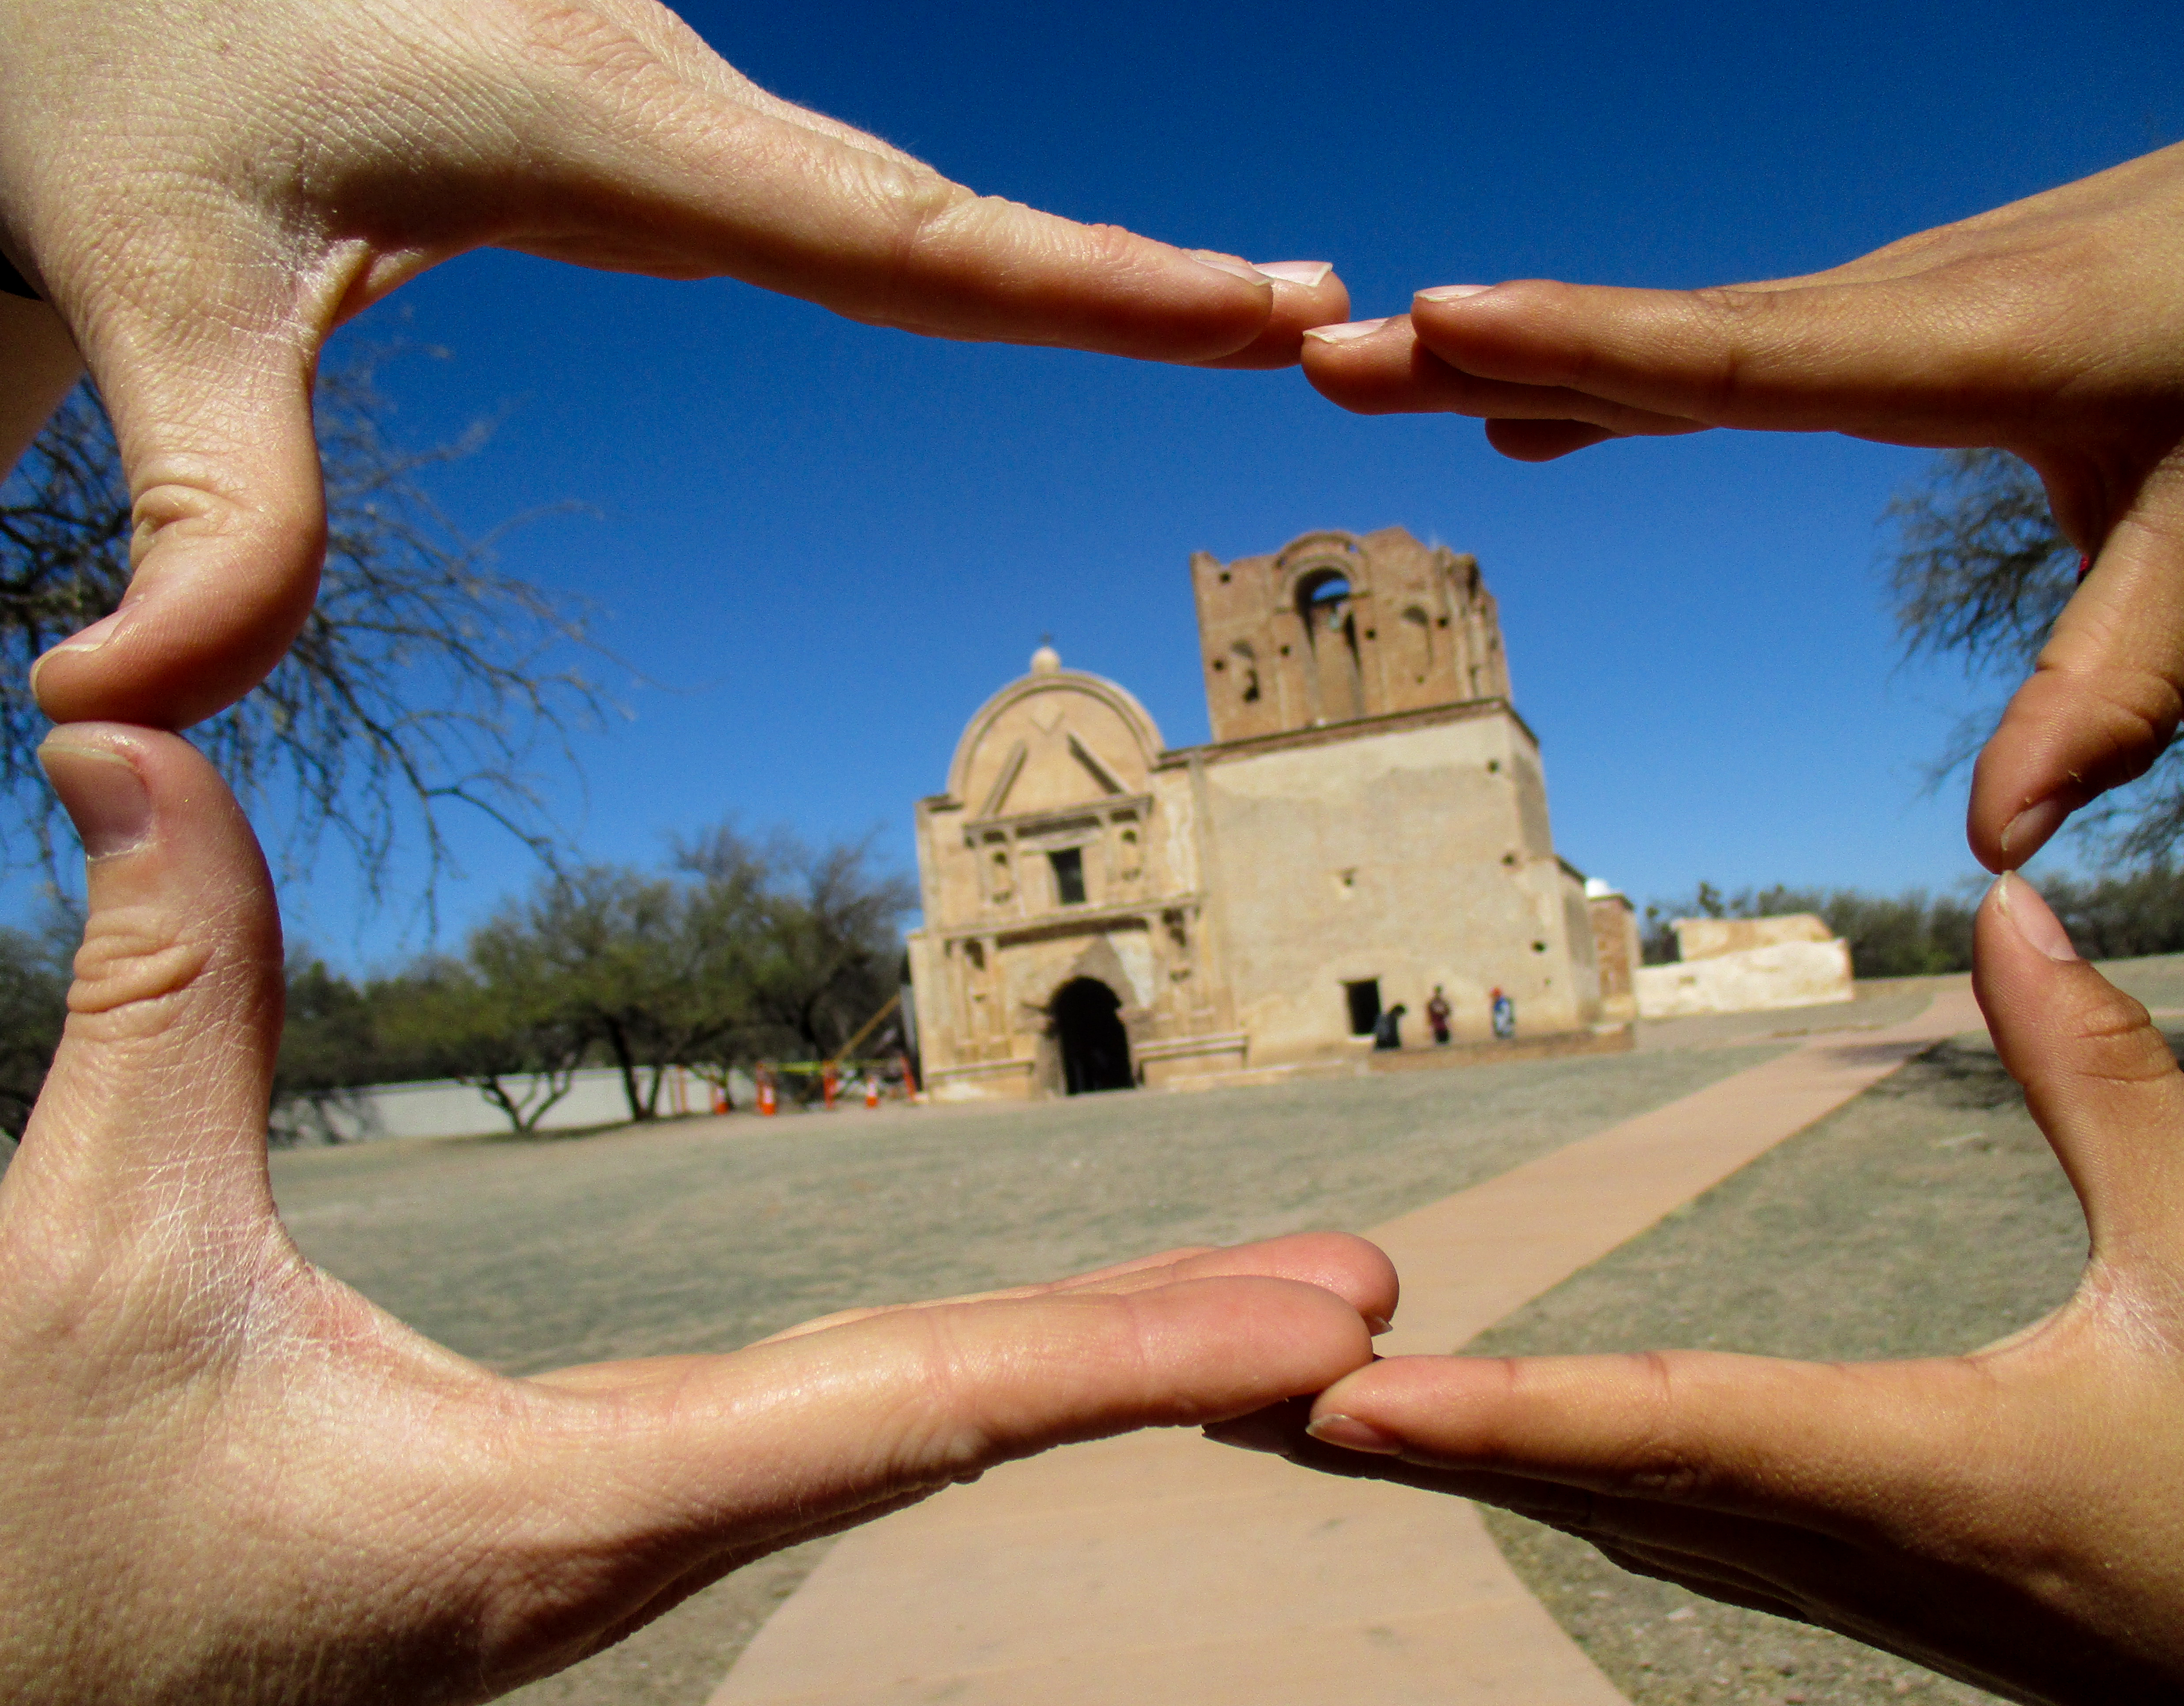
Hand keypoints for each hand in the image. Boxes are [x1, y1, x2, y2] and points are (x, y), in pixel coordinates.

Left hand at [0, 0, 1346, 733]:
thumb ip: (205, 507)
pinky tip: (1046, 283)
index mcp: (595, 114)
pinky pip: (843, 194)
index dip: (1078, 281)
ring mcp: (670, 96)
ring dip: (1069, 259)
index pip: (889, 230)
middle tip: (1322, 316)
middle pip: (942, 209)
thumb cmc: (116, 77)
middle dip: (1131, 271)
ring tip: (1241, 313)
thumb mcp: (152, 280)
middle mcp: (669, 91)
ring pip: (904, 197)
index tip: (1251, 309)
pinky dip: (968, 248)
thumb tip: (119, 709)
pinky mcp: (647, 119)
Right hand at [0, 725, 1391, 1704]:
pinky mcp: (605, 1511)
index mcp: (570, 1509)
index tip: (1321, 1335)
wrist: (17, 1692)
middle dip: (1170, 1367)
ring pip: (913, 1441)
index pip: (906, 1417)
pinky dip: (976, 1382)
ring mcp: (637, 1536)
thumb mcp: (87, 1262)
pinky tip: (1045, 1347)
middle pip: (959, 1434)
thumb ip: (162, 1002)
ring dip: (1093, 1368)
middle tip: (1373, 1310)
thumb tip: (131, 746)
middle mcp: (646, 1538)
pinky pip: (838, 1437)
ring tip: (1274, 1314)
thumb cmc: (37, 1536)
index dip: (1123, 1358)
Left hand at [1210, 873, 2183, 1704]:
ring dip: (1433, 1460)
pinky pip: (1645, 1522)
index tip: (1345, 1398)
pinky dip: (1528, 1475)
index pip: (1672, 1430)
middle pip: (1575, 1480)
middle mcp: (1836, 1543)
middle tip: (1201, 1389)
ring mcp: (1824, 1579)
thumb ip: (2108, 1084)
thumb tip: (2013, 901)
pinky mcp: (1835, 1576)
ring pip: (1589, 1510)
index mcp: (1925, 1472)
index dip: (1503, 1416)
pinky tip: (1452, 1449)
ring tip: (1273, 1413)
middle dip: (1384, 1441)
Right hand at [1300, 121, 2183, 871]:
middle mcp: (1904, 304)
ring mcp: (1890, 299)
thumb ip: (2120, 680)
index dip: (1585, 347)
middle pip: (1666, 337)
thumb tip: (2001, 847)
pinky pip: (1724, 343)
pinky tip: (1536, 407)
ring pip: (1680, 332)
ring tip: (1384, 371)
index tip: (1443, 318)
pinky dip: (1613, 369)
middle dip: (1492, 343)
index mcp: (1975, 347)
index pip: (1743, 354)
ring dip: (1524, 350)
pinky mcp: (1894, 314)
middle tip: (1333, 355)